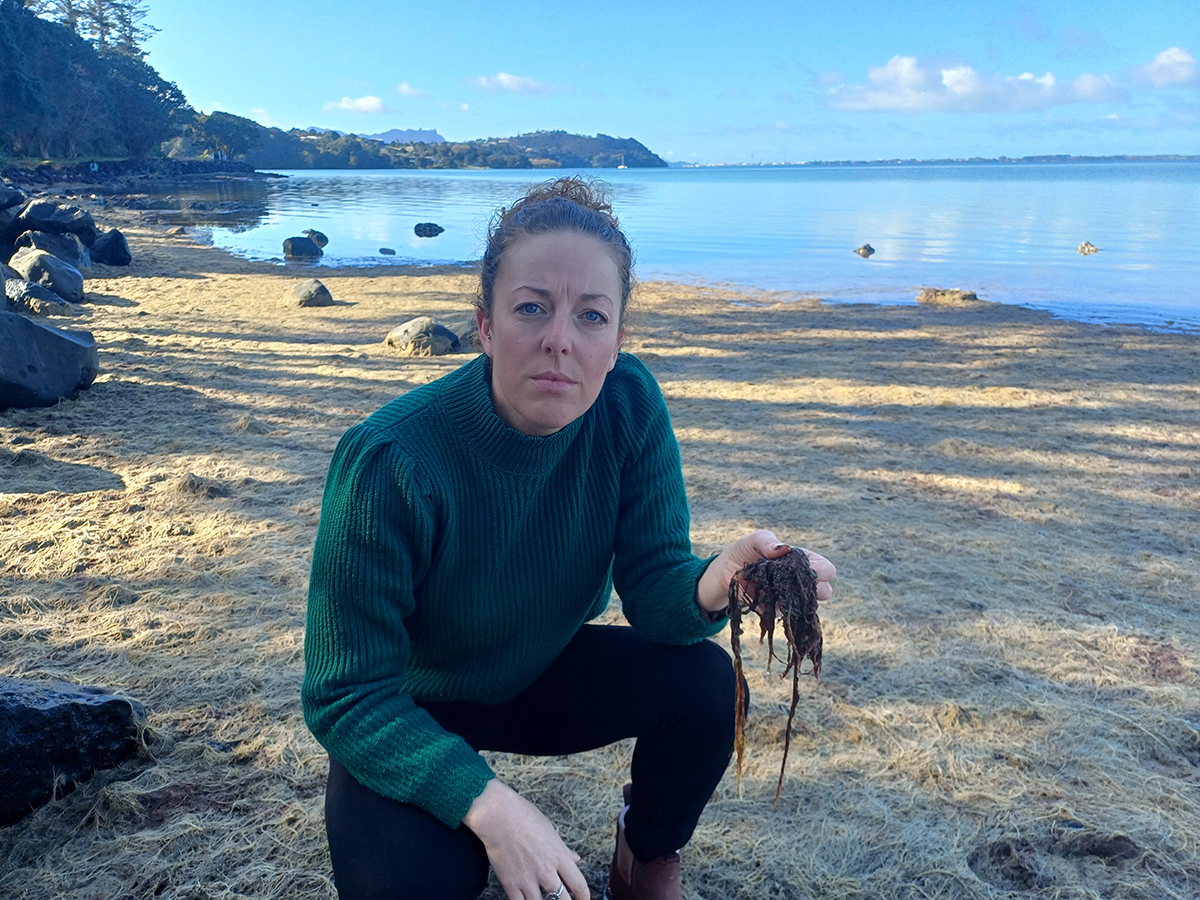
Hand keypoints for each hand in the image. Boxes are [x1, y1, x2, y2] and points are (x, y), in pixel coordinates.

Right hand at [462, 779, 589, 899]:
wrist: (498, 816)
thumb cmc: (524, 816)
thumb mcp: (550, 830)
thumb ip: (563, 849)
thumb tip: (576, 859)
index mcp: (559, 856)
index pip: (578, 884)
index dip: (584, 896)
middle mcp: (546, 871)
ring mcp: (528, 879)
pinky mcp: (510, 883)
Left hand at [696, 530, 835, 613]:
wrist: (724, 572)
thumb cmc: (743, 552)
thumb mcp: (754, 540)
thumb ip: (769, 541)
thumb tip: (784, 549)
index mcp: (801, 561)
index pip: (825, 568)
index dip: (823, 570)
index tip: (813, 570)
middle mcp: (799, 581)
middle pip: (824, 590)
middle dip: (818, 589)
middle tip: (801, 584)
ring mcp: (789, 597)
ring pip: (806, 606)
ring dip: (797, 599)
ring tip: (780, 589)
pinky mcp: (775, 610)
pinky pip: (784, 614)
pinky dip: (778, 607)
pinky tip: (766, 597)